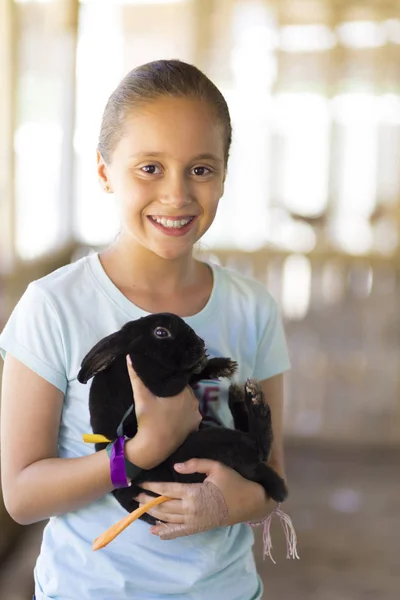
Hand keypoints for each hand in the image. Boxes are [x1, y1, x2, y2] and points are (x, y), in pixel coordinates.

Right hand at [125, 357, 201, 467]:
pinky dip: (183, 414)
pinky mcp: (194, 427)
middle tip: (161, 392)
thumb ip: (137, 376)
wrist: (153, 448)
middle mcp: (194, 402)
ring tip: (166, 403)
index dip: (170, 380)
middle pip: (184, 391)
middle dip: (175, 390)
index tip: (161, 381)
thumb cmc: (148, 420)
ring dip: (179, 402)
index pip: (179, 380)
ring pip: (187, 403)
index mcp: (185, 392)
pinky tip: (173, 415)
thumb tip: (131, 357)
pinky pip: (190, 415)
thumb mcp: (141, 397)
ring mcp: (196, 416)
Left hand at [135, 459, 276, 539]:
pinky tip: (154, 530)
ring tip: (139, 507)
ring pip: (167, 518)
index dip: (151, 486)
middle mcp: (190, 509)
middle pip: (163, 505)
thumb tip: (175, 467)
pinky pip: (178, 532)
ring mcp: (194, 521)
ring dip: (152, 513)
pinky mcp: (198, 528)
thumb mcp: (217, 467)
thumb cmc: (233, 482)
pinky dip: (165, 532)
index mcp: (194, 493)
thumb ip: (195, 464)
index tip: (139, 483)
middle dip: (147, 500)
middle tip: (134, 495)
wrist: (249, 503)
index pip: (166, 489)